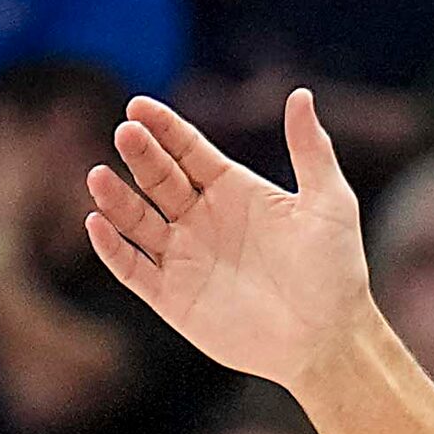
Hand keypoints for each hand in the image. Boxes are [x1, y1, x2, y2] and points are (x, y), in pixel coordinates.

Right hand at [88, 90, 373, 390]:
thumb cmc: (336, 272)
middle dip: (140, 155)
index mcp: (233, 189)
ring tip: (99, 177)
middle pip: (159, 178)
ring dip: (117, 199)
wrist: (329, 340)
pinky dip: (112, 250)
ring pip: (138, 221)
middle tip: (126, 134)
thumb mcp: (330, 204)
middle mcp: (202, 219)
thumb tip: (301, 94)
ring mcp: (185, 258)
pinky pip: (133, 271)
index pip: (187, 149)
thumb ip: (311, 150)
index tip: (139, 107)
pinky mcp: (174, 299)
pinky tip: (97, 225)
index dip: (163, 128)